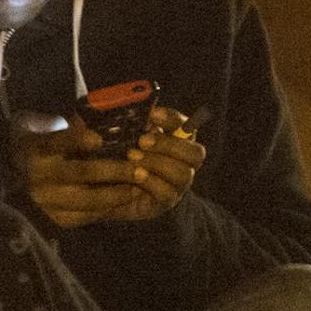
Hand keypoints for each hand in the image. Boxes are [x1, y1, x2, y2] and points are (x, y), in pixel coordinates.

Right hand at [8, 120, 143, 227]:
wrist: (24, 178)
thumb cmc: (49, 149)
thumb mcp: (56, 132)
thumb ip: (79, 127)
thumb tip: (114, 115)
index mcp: (39, 149)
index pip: (59, 141)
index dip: (79, 139)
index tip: (99, 138)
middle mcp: (40, 176)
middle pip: (81, 172)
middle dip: (114, 171)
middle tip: (139, 169)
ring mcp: (47, 200)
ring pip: (88, 199)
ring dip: (117, 193)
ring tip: (137, 186)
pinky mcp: (56, 218)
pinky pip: (88, 216)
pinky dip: (108, 209)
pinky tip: (123, 199)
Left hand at [112, 105, 207, 221]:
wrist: (113, 192)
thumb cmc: (122, 158)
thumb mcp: (127, 137)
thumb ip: (134, 124)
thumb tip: (131, 109)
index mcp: (177, 142)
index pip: (188, 126)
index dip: (174, 119)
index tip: (153, 114)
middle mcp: (184, 163)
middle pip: (196, 153)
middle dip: (169, 145)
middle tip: (142, 140)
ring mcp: (178, 185)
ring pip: (183, 174)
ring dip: (156, 163)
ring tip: (132, 157)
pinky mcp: (166, 202)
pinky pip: (167, 193)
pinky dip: (150, 182)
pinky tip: (135, 175)